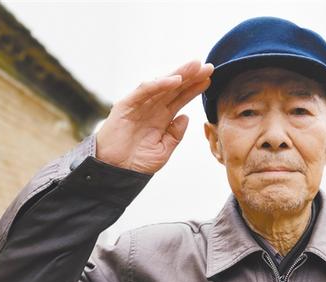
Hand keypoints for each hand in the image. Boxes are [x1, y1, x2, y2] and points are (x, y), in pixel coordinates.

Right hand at [95, 60, 213, 173]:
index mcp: (161, 118)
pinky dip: (159, 84)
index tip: (210, 80)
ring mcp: (139, 105)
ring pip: (162, 85)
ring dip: (179, 74)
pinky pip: (145, 91)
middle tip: (209, 66)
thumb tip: (186, 117)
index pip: (181, 98)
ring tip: (195, 66)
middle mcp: (151, 108)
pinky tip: (175, 79)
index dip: (195, 89)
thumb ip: (175, 134)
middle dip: (191, 77)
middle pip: (174, 88)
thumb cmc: (137, 161)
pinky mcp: (126, 105)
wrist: (115, 171)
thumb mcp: (164, 149)